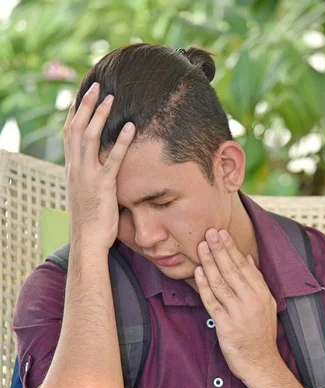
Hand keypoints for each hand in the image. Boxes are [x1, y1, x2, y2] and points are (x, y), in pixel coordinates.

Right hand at [63, 82, 135, 250]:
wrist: (87, 240)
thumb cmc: (90, 220)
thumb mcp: (86, 193)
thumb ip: (90, 176)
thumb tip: (100, 167)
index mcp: (71, 169)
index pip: (70, 134)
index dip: (75, 113)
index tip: (82, 96)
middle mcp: (75, 168)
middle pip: (77, 128)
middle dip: (86, 105)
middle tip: (97, 86)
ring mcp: (87, 175)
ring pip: (90, 137)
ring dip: (100, 115)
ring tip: (111, 98)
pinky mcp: (103, 186)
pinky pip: (113, 159)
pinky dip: (121, 141)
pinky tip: (130, 127)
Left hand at [194, 228, 282, 387]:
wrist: (261, 363)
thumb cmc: (261, 334)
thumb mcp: (267, 304)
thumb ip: (256, 281)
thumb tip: (247, 258)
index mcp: (263, 294)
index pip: (245, 266)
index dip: (232, 248)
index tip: (222, 233)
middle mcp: (252, 301)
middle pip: (232, 270)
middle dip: (220, 249)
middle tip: (209, 232)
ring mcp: (239, 313)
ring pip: (221, 283)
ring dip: (210, 263)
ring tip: (201, 246)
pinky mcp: (226, 326)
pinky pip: (212, 302)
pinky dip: (204, 286)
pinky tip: (198, 272)